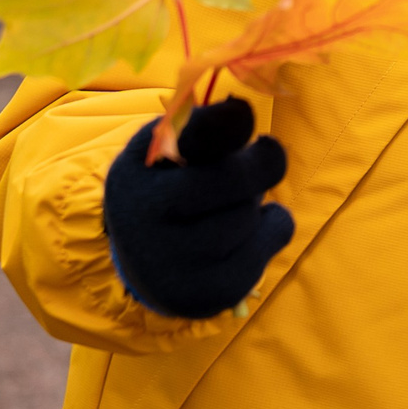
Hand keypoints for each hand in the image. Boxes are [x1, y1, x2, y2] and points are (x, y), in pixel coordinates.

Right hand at [103, 99, 294, 318]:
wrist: (148, 261)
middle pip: (235, 178)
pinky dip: (272, 227)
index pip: (190, 140)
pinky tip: (244, 233)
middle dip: (261, 163)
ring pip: (251, 213)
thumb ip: (200, 127)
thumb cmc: (168, 186)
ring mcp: (172, 266)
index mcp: (134, 174)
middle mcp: (142, 222)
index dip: (226, 123)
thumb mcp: (169, 147)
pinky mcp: (207, 296)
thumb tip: (239, 112)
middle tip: (264, 154)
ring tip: (232, 206)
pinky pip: (273, 240)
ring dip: (256, 201)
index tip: (244, 114)